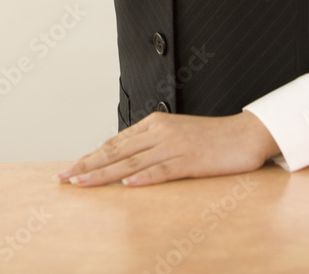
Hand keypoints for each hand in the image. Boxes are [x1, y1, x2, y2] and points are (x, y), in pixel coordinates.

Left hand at [55, 111, 280, 187]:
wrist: (244, 134)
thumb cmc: (210, 138)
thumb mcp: (176, 135)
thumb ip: (151, 144)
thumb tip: (124, 162)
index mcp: (155, 123)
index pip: (115, 142)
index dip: (91, 156)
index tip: (70, 170)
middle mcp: (160, 132)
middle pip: (117, 151)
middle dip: (88, 166)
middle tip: (64, 179)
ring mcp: (175, 146)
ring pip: (132, 162)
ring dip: (104, 174)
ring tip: (83, 183)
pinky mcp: (190, 161)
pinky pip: (162, 171)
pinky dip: (143, 178)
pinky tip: (126, 185)